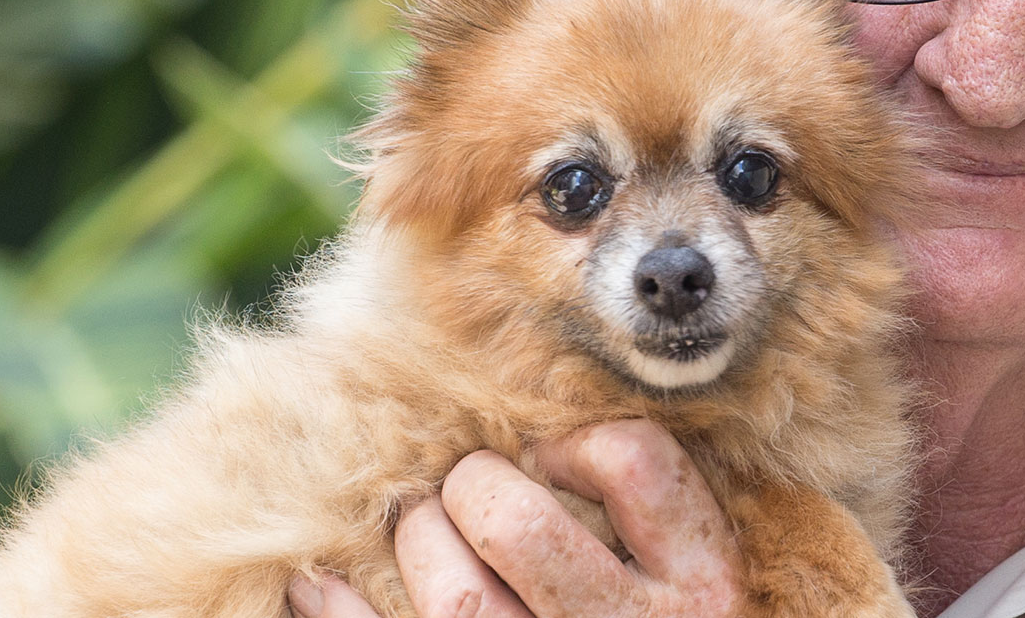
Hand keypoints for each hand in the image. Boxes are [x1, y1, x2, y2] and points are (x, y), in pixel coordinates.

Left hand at [286, 419, 744, 617]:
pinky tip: (322, 587)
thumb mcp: (695, 564)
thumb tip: (539, 424)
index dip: (576, 443)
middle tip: (472, 493)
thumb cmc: (659, 615)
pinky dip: (341, 614)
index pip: (631, 459)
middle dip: (473, 488)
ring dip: (421, 546)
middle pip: (517, 524)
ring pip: (458, 598)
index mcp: (701, 584)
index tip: (556, 462)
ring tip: (426, 536)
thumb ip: (649, 501)